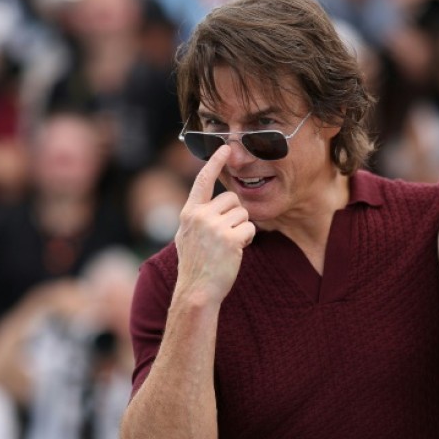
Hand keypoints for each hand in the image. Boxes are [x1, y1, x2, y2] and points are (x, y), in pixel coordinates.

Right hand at [173, 146, 254, 304]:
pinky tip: (236, 252)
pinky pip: (250, 228)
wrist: (196, 291)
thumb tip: (212, 202)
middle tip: (226, 235)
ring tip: (228, 245)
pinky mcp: (230, 238)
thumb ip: (198, 216)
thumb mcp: (188, 235)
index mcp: (189, 213)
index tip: (225, 147)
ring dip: (242, 228)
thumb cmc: (195, 265)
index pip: (202, 181)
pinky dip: (248, 239)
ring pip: (243, 213)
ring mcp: (214, 226)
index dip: (215, 163)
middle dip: (235, 215)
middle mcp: (200, 215)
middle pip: (232, 198)